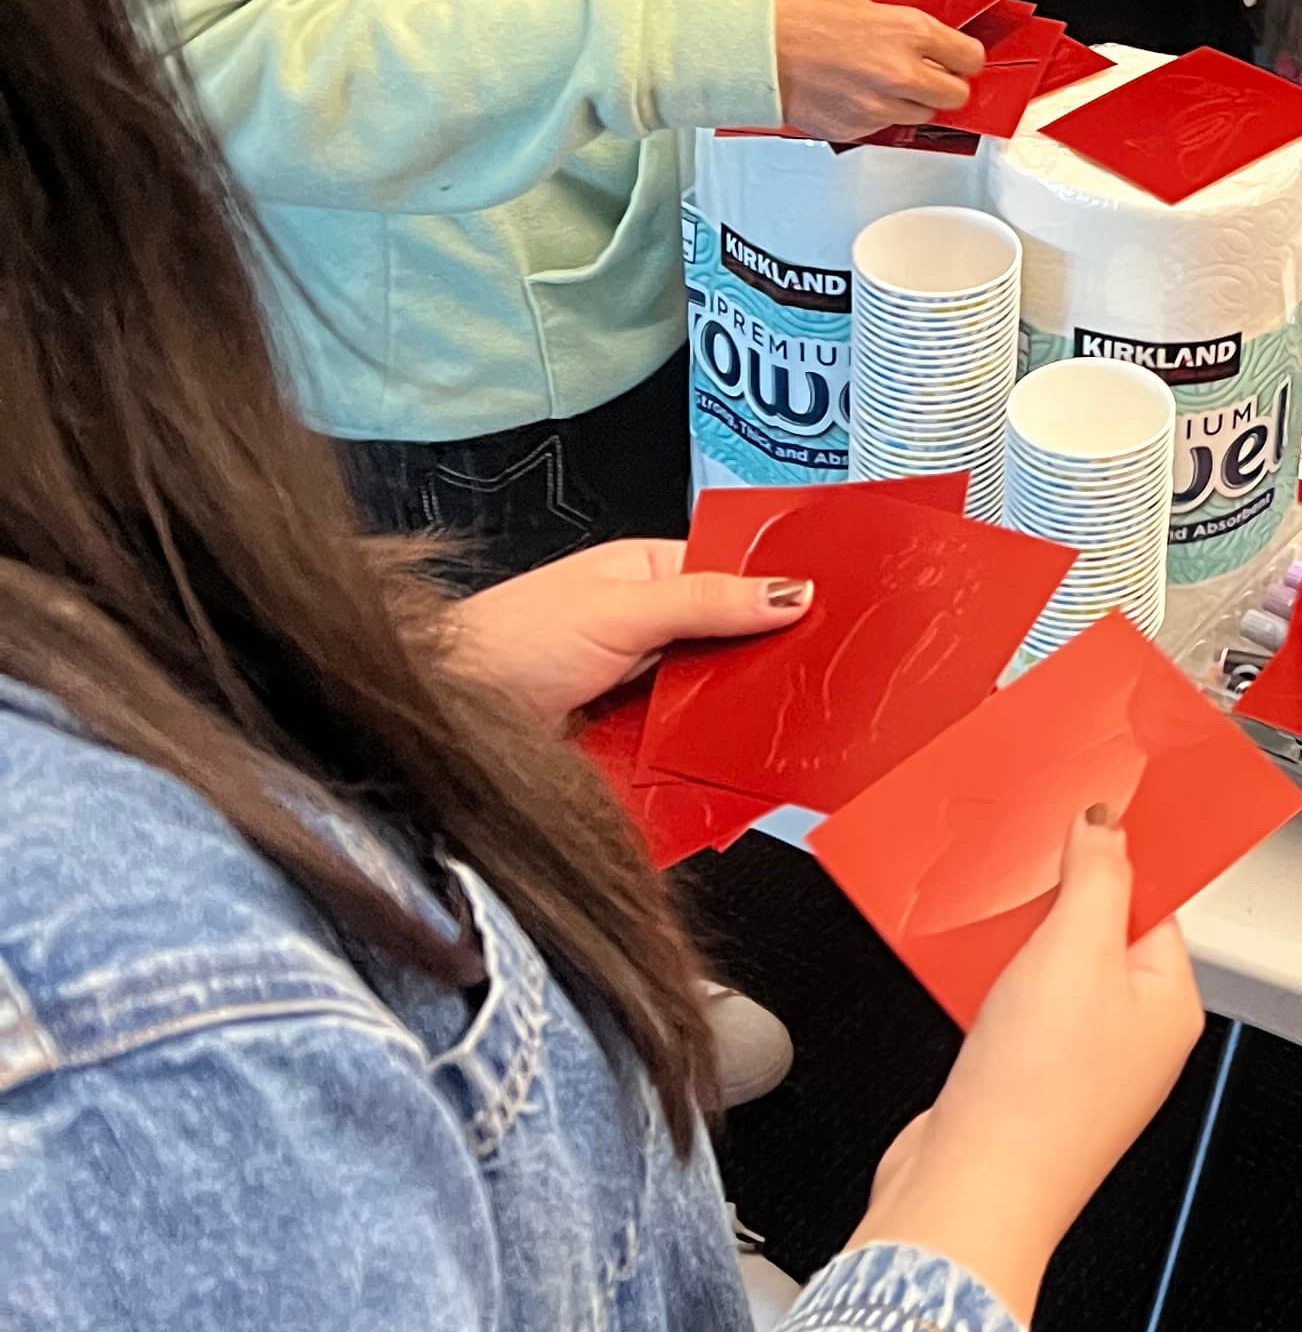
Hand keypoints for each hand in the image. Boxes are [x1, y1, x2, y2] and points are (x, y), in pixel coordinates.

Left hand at [442, 538, 813, 727]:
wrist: (445, 715)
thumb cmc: (507, 641)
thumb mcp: (622, 610)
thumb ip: (707, 601)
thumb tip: (788, 589)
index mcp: (646, 571)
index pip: (732, 573)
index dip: (776, 592)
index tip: (827, 612)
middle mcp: (644, 624)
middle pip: (727, 641)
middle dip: (759, 662)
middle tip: (807, 679)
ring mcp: (636, 682)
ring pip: (708, 697)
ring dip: (729, 714)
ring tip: (768, 723)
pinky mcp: (627, 737)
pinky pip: (682, 743)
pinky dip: (701, 753)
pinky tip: (722, 760)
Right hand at [770, 0, 981, 139]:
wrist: (749, 42)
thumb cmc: (792, 12)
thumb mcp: (862, 3)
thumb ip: (900, 28)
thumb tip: (919, 43)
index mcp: (910, 32)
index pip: (971, 59)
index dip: (963, 58)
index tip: (957, 58)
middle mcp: (902, 74)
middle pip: (955, 96)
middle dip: (943, 84)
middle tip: (927, 73)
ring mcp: (878, 107)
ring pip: (921, 116)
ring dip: (909, 102)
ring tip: (879, 82)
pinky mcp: (853, 129)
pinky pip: (882, 127)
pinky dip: (874, 114)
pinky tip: (852, 93)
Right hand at [847, 809, 1202, 1324]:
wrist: (965, 1191)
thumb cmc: (1034, 1100)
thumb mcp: (1074, 950)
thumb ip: (1096, 875)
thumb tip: (1108, 823)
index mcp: (1171, 1005)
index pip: (1156, 903)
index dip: (1118, 856)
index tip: (1087, 816)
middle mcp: (1133, 1038)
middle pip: (1101, 934)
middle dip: (1061, 900)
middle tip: (1029, 871)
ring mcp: (1080, 1064)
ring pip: (1053, 971)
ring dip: (1020, 943)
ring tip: (995, 925)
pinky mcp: (1026, 1083)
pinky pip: (1016, 1009)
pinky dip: (993, 984)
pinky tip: (971, 975)